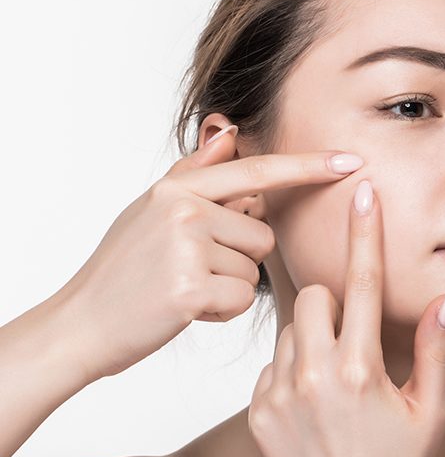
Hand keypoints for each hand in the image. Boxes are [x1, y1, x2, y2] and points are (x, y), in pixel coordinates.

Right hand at [57, 124, 364, 380]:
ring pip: (253, 268)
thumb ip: (195, 174)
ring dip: (229, 285)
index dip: (308, 167)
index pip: (257, 171)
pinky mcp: (189, 288)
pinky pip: (240, 298)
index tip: (351, 161)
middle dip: (240, 257)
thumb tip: (229, 133)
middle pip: (263, 233)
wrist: (81, 323)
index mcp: (177, 187)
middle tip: (193, 268)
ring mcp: (185, 247)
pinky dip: (221, 310)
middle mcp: (183, 209)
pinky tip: (187, 309)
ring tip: (186, 288)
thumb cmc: (124, 269)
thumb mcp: (151, 210)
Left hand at [247, 178, 444, 456]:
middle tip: (352, 338)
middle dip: (333, 303)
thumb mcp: (432, 409)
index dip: (366, 233)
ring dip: (312, 338)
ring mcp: (279, 396)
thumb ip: (437, 348)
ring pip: (290, 329)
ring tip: (334, 381)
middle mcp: (314, 377)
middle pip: (313, 295)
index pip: (365, 283)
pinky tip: (311, 404)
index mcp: (362, 370)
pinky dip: (291, 369)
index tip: (362, 193)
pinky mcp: (257, 413)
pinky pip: (271, 365)